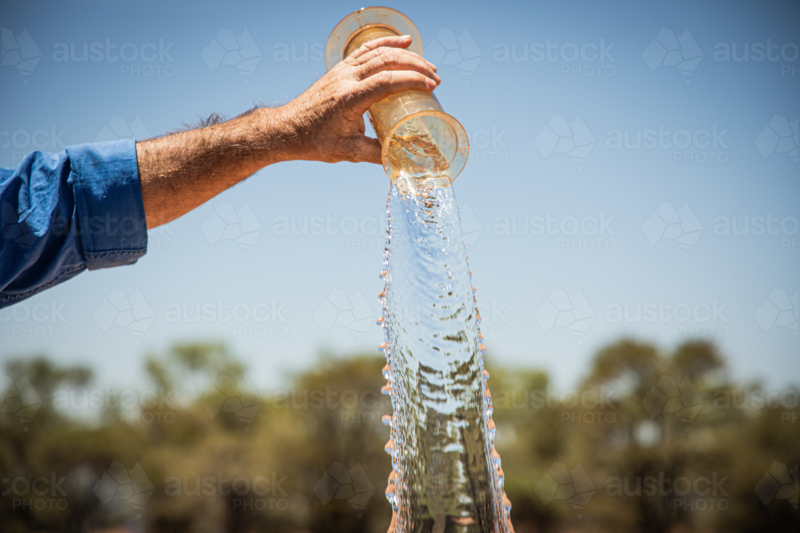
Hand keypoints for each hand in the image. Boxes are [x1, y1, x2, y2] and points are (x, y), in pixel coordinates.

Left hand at [278, 34, 440, 163]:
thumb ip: (376, 154)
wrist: (287, 129)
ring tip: (427, 65)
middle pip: (386, 61)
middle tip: (435, 78)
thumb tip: (402, 159)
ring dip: (406, 55)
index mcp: (349, 99)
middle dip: (415, 66)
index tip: (431, 86)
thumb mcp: (348, 152)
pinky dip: (387, 43)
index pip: (386, 81)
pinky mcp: (340, 69)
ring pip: (378, 52)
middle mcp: (345, 80)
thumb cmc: (315, 142)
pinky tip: (404, 42)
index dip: (411, 81)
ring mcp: (342, 71)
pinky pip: (366, 50)